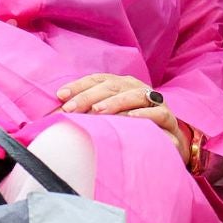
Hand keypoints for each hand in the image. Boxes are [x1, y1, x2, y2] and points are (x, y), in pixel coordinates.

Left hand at [56, 73, 188, 161]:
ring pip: (135, 95)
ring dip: (115, 102)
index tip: (60, 95)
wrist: (169, 143)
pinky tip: (130, 118)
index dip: (80, 85)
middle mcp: (137, 88)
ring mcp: (154, 101)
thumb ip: (87, 115)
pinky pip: (158, 113)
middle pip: (113, 86)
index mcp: (121, 85)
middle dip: (90, 96)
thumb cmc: (132, 129)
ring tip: (98, 111)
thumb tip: (54, 118)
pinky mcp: (169, 118)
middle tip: (71, 108)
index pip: (99, 80)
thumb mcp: (109, 119)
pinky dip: (144, 114)